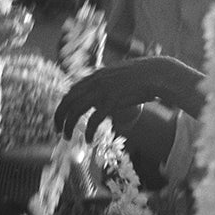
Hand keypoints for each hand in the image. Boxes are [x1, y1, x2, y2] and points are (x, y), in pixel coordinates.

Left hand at [53, 56, 205, 140]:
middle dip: (59, 117)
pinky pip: (94, 120)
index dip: (62, 106)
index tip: (61, 118)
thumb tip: (101, 97)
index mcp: (94, 76)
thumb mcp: (118, 77)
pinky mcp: (111, 101)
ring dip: (69, 126)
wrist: (156, 73)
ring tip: (67, 137)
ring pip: (76, 110)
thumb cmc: (141, 77)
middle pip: (68, 100)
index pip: (70, 91)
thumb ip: (106, 84)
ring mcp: (102, 91)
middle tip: (58, 131)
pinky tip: (89, 141)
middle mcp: (94, 82)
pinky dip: (89, 132)